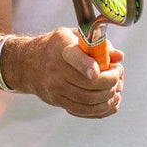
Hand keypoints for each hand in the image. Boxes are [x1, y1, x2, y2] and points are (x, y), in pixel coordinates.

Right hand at [3, 29, 123, 117]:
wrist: (27, 63)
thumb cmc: (56, 47)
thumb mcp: (74, 35)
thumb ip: (98, 44)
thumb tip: (118, 57)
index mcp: (61, 47)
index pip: (74, 57)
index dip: (87, 66)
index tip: (99, 71)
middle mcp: (55, 68)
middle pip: (88, 83)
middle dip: (111, 81)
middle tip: (118, 75)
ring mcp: (55, 88)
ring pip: (88, 100)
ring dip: (109, 96)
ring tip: (116, 88)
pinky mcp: (57, 101)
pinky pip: (83, 111)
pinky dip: (101, 109)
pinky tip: (111, 102)